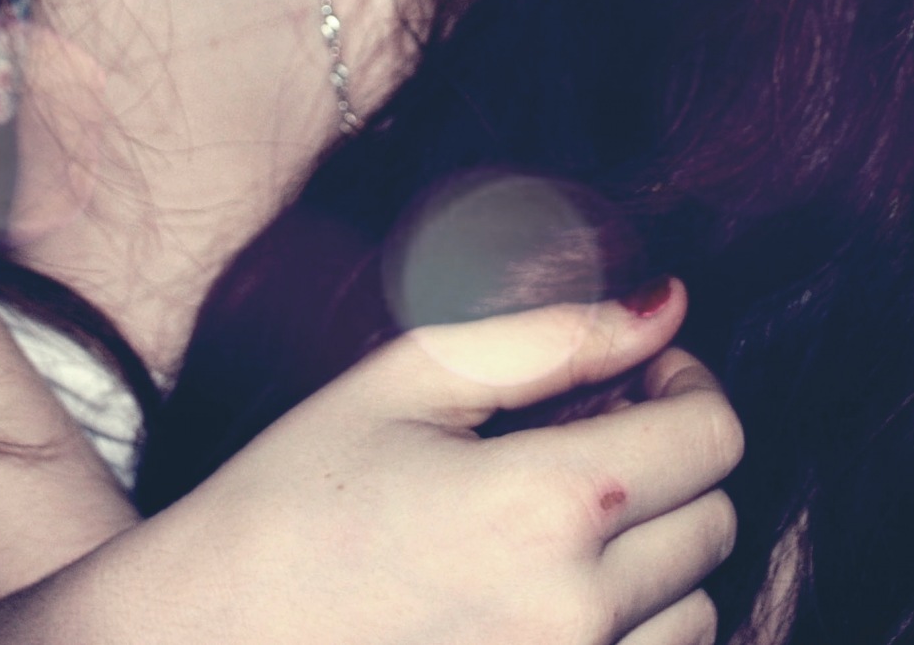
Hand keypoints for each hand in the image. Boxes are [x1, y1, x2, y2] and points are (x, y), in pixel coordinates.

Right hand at [61, 281, 741, 644]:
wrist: (197, 644)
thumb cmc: (286, 503)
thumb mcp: (401, 386)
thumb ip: (549, 337)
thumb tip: (666, 302)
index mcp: (543, 507)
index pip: (713, 436)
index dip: (688, 384)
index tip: (638, 372)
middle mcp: (574, 614)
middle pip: (716, 521)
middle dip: (669, 463)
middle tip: (580, 440)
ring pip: (698, 608)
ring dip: (655, 557)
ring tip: (553, 529)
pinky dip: (626, 628)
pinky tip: (541, 592)